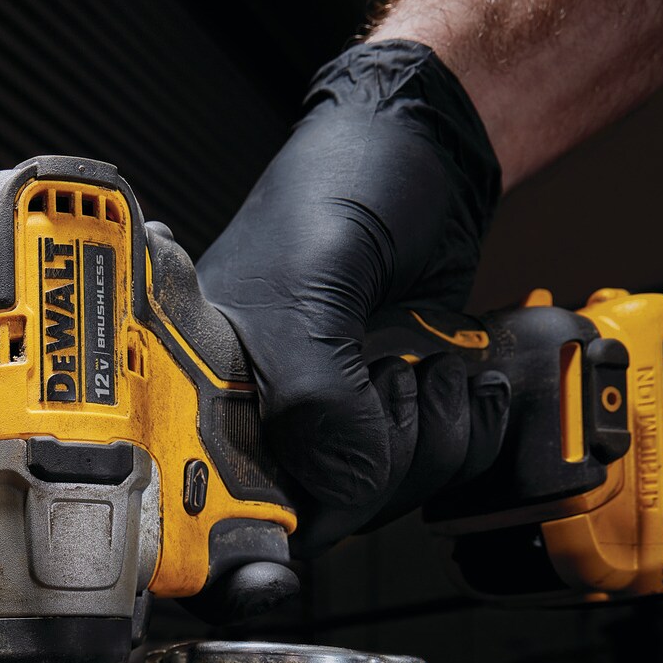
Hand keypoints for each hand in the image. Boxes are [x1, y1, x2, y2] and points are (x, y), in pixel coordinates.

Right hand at [194, 38, 509, 554]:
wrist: (428, 150)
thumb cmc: (345, 181)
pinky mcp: (383, 417)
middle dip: (378, 463)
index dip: (279, 508)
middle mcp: (256, 411)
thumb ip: (314, 392)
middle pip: (311, 513)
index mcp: (201, 381)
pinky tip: (457, 382)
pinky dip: (461, 437)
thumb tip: (338, 484)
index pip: (221, 500)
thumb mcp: (315, 278)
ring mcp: (324, 418)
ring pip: (375, 499)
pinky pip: (422, 473)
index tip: (330, 476)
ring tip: (429, 369)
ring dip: (430, 443)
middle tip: (391, 382)